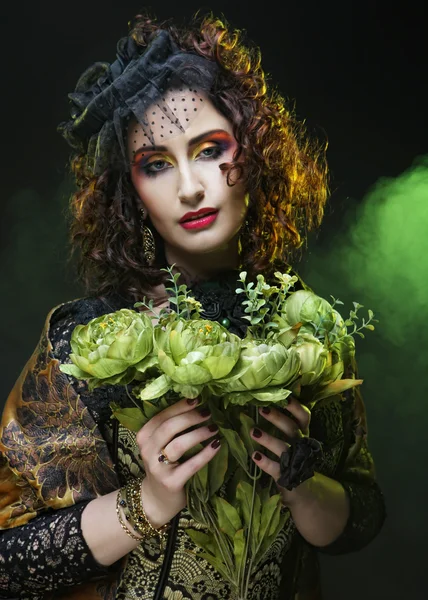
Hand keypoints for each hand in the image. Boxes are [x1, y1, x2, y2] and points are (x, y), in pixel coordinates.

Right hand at [136, 397, 220, 527]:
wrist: (157, 499)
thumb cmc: (163, 464)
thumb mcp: (160, 444)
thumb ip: (172, 427)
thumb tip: (198, 404)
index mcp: (144, 436)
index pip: (162, 416)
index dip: (181, 406)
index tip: (198, 399)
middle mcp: (147, 450)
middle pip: (169, 427)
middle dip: (191, 417)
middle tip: (209, 413)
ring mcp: (157, 468)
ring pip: (179, 444)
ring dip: (199, 433)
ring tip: (214, 428)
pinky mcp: (170, 483)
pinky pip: (191, 465)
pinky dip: (206, 454)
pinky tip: (216, 445)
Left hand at [250, 396, 312, 504]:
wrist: (302, 489)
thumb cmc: (293, 457)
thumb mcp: (293, 440)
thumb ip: (284, 423)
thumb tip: (265, 402)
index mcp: (303, 434)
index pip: (304, 417)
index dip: (296, 408)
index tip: (285, 398)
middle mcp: (301, 445)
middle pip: (292, 429)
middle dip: (277, 418)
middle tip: (261, 409)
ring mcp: (295, 461)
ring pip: (283, 448)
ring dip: (268, 439)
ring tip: (253, 432)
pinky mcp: (287, 476)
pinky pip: (276, 468)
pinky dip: (265, 462)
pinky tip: (255, 455)